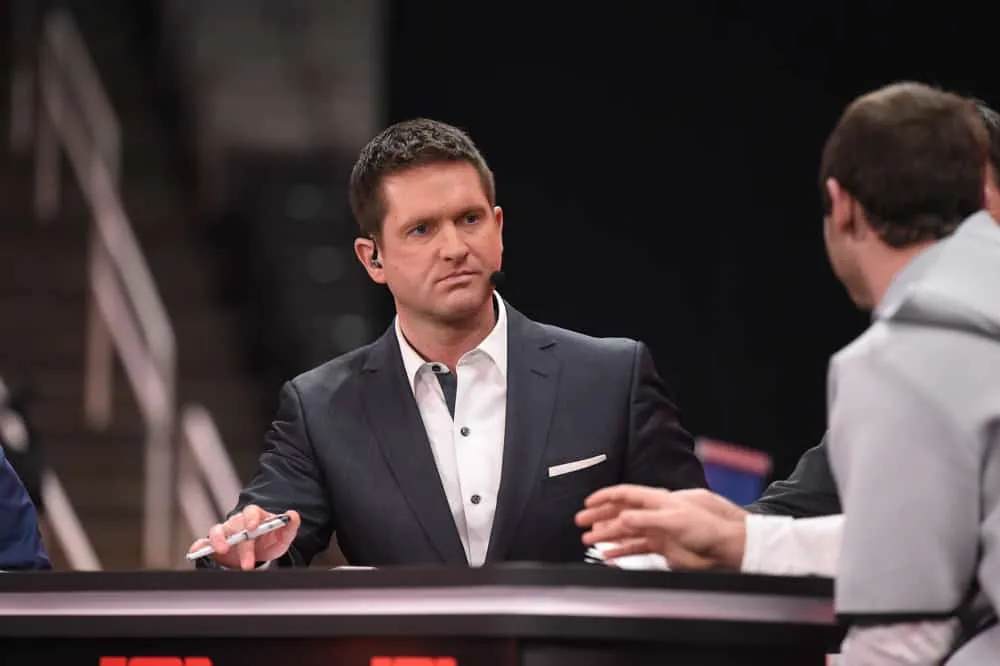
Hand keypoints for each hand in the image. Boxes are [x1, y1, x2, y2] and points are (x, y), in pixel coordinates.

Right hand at [188, 505, 300, 569]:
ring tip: (223, 551)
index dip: (251, 518)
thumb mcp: (283, 536)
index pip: (251, 511)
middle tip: (248, 561)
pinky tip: (196, 551)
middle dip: (241, 542)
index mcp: (255, 517)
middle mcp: (238, 523)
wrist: (260, 552)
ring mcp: (225, 533)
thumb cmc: (270, 540)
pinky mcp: (215, 545)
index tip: (253, 528)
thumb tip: (293, 515)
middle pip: (235, 525)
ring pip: (217, 530)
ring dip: (218, 540)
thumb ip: (289, 526)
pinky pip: (203, 542)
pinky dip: (199, 546)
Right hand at [575, 485, 747, 570]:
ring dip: (606, 535)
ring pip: (625, 531)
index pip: (624, 494)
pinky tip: (609, 555)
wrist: (723, 545)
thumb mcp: (673, 520)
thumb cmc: (704, 527)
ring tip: (589, 540)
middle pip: (620, 512)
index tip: (587, 502)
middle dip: (599, 516)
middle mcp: (653, 513)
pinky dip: (621, 550)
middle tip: (581, 522)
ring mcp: (656, 529)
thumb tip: (621, 517)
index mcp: (656, 500)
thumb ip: (646, 519)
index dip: (604, 497)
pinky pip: (636, 547)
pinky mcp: (661, 545)